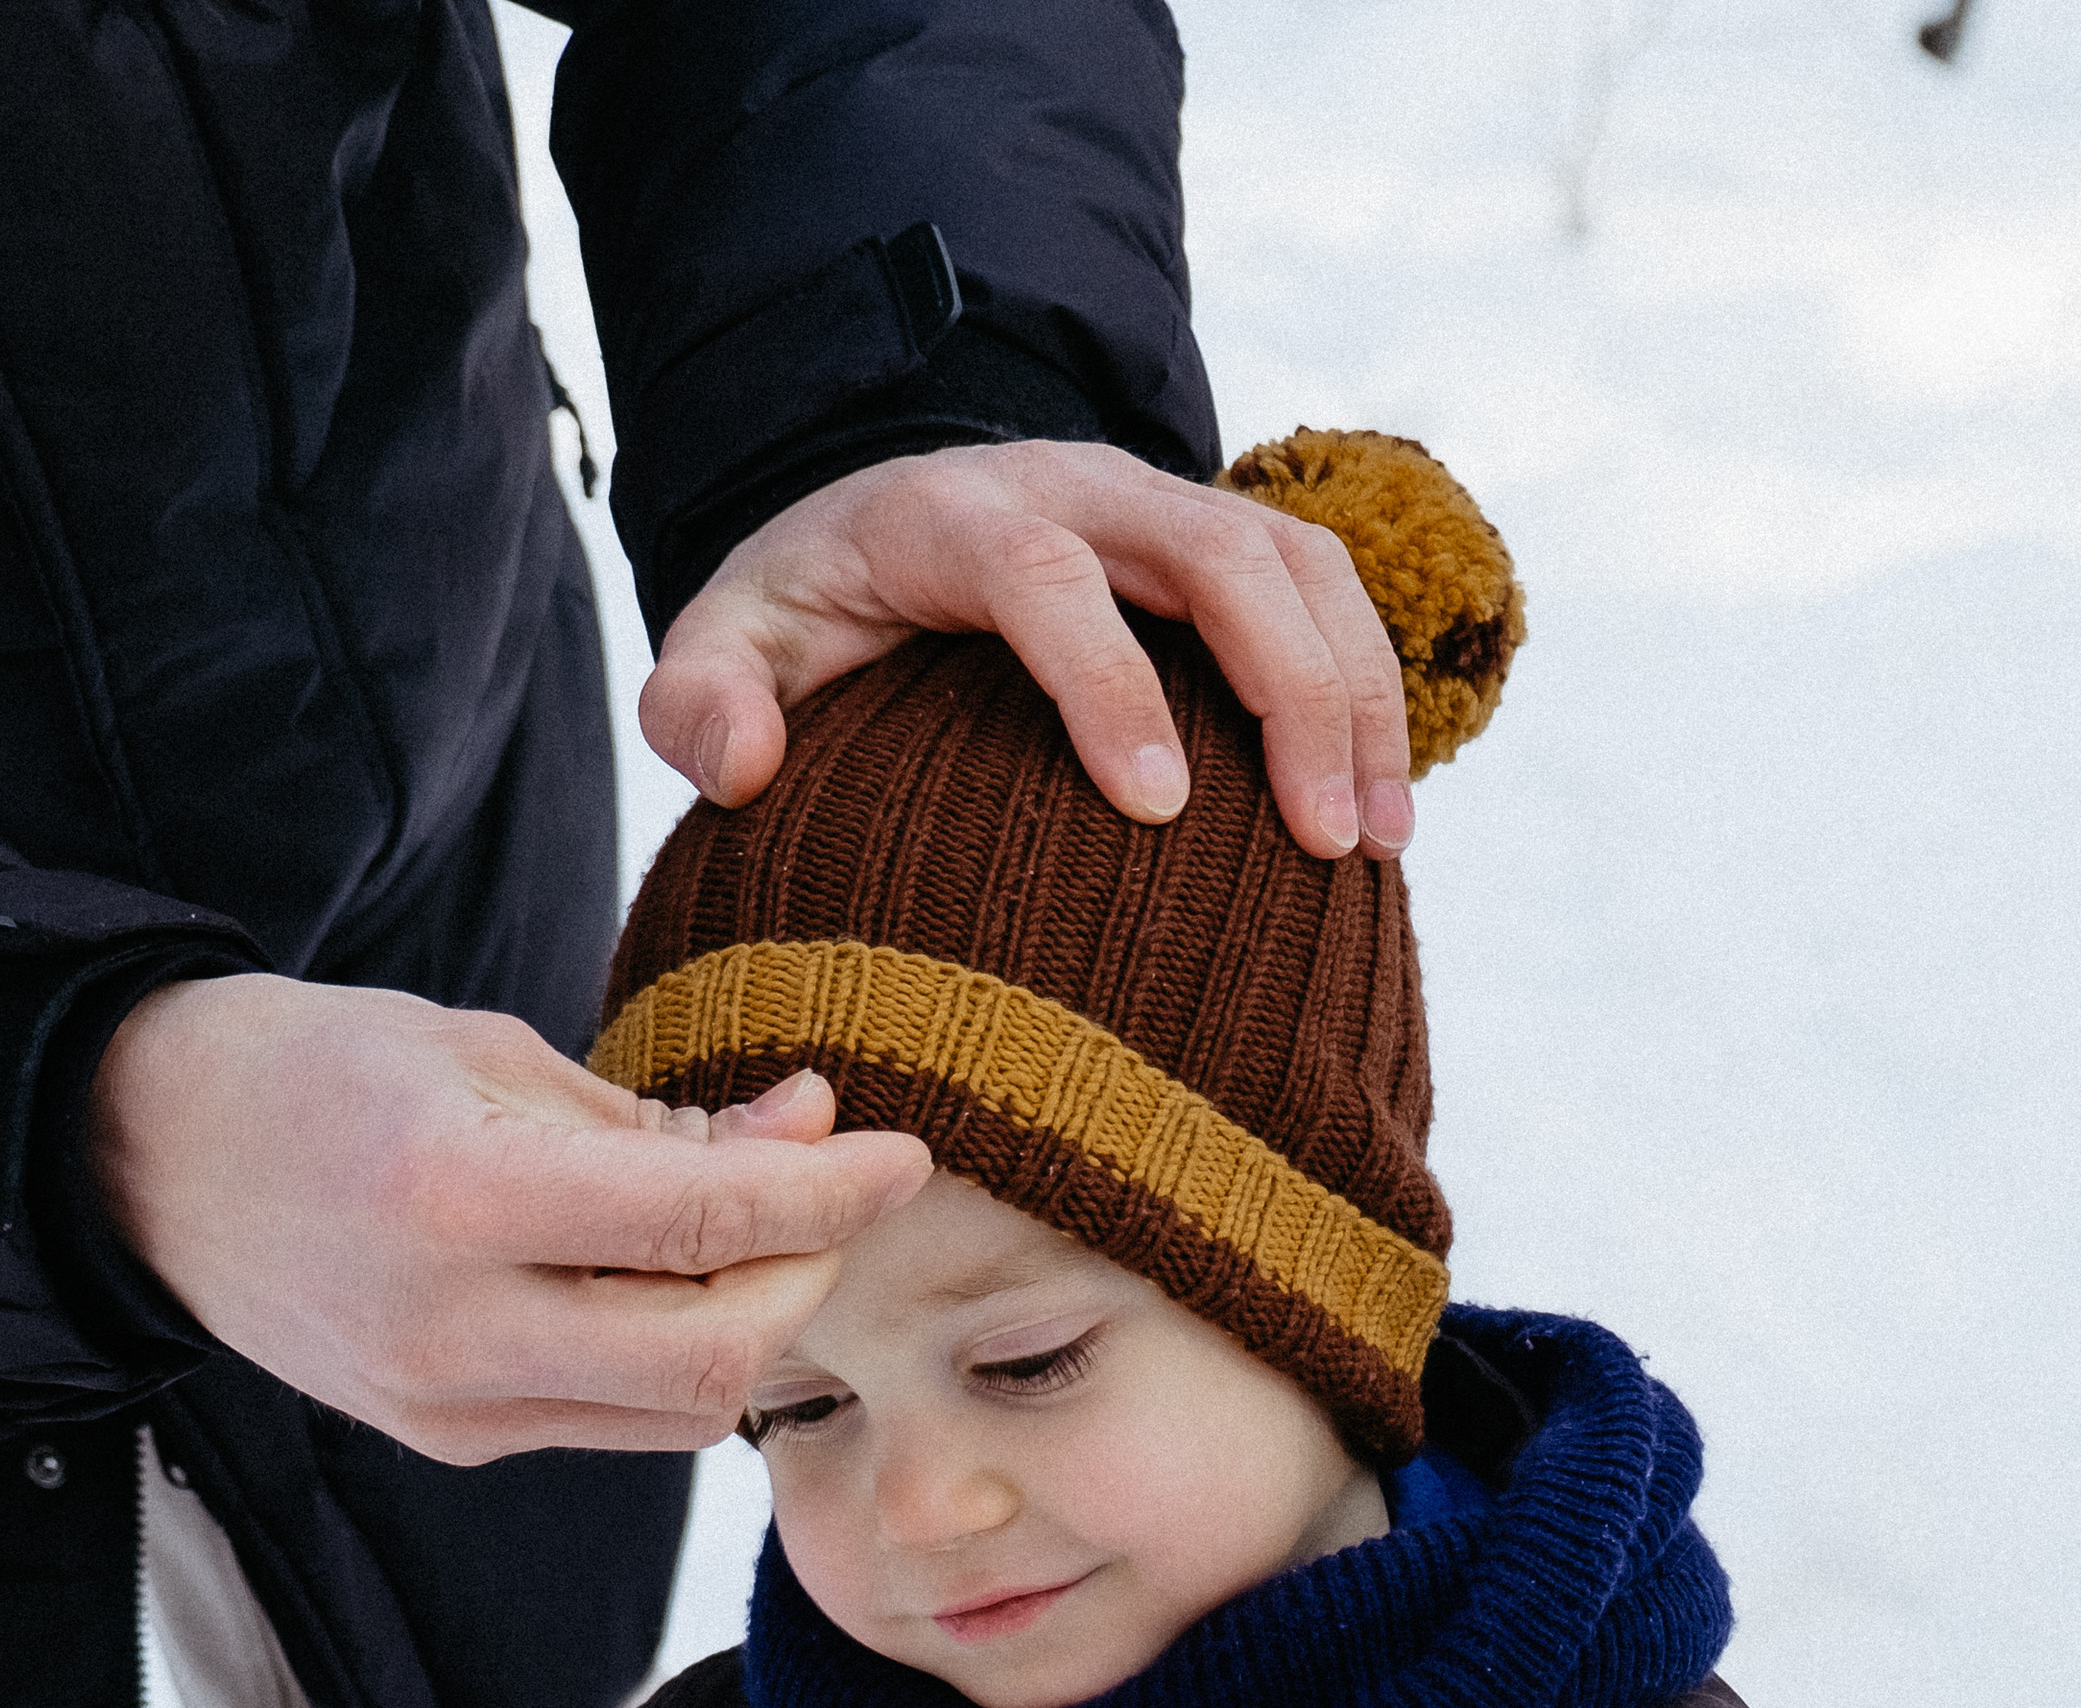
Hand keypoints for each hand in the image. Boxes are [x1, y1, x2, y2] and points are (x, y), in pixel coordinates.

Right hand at [89, 975, 930, 1460]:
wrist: (148, 1162)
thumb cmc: (317, 1071)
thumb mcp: (485, 1047)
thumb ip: (656, 1116)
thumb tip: (816, 1131)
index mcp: (457, 1195)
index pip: (705, 1225)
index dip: (832, 1194)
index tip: (903, 1152)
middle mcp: (454, 1328)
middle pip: (717, 1359)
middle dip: (807, 1279)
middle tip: (829, 1197)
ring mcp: (449, 1407)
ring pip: (682, 1413)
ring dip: (753, 1330)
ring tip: (755, 1236)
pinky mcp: (450, 1442)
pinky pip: (618, 1423)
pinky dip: (678, 1360)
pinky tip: (674, 1285)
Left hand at [644, 441, 1414, 863]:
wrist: (873, 526)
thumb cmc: (804, 613)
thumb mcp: (720, 646)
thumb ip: (697, 702)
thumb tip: (740, 767)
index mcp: (950, 513)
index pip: (1046, 576)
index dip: (1108, 684)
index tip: (1158, 809)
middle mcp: (1075, 488)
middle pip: (1214, 556)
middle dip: (1286, 694)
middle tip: (1323, 844)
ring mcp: (1160, 507)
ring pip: (1295, 567)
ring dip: (1355, 698)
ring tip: (1375, 845)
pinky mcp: (1215, 549)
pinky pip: (1321, 597)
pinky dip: (1369, 695)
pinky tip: (1382, 818)